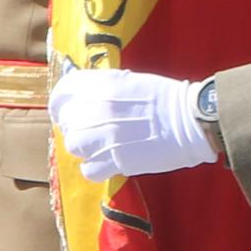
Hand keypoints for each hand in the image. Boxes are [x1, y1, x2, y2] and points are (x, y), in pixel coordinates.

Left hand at [50, 63, 216, 177]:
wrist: (191, 120)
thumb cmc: (165, 98)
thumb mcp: (129, 80)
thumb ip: (102, 87)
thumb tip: (83, 94)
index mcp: (102, 85)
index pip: (64, 91)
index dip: (59, 103)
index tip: (61, 112)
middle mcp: (98, 108)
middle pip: (67, 122)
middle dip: (74, 127)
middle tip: (90, 131)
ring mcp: (105, 136)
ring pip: (74, 145)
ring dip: (83, 147)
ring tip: (98, 147)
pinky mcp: (116, 160)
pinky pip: (88, 169)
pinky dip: (93, 168)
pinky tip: (105, 163)